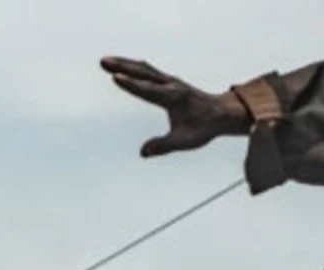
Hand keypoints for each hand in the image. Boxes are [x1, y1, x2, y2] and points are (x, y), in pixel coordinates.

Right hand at [100, 57, 252, 156]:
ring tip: (105, 61)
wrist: (221, 113)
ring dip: (124, 63)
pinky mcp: (168, 81)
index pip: (148, 90)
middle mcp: (171, 85)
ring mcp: (170, 81)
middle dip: (122, 66)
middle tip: (103, 62)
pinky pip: (148, 70)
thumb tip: (143, 153)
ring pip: (144, 68)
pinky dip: (133, 66)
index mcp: (174, 98)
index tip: (116, 77)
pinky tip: (122, 64)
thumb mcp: (184, 141)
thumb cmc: (203, 128)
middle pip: (143, 73)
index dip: (131, 84)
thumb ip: (163, 146)